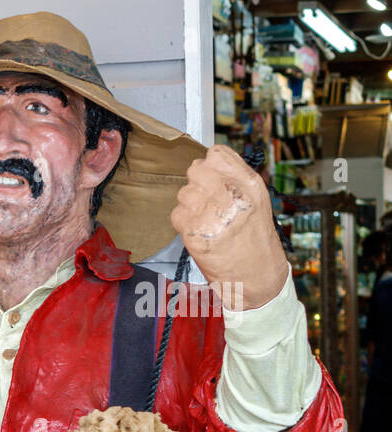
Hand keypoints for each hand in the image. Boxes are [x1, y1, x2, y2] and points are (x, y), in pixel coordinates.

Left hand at [170, 145, 288, 311]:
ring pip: (183, 193)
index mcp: (249, 185)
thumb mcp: (257, 200)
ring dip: (189, 205)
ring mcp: (212, 215)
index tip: (211, 177)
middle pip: (195, 170)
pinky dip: (183, 223)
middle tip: (205, 201)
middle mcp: (232, 196)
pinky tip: (198, 231)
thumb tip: (209, 161)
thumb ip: (235, 178)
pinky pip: (176, 215)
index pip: (216, 154)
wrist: (256, 276)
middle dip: (196, 184)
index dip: (209, 165)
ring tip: (205, 219)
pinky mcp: (195, 233)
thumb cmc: (255, 238)